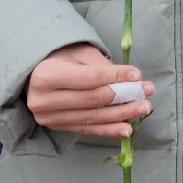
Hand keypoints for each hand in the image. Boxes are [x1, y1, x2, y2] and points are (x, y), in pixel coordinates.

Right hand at [25, 43, 152, 137]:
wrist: (35, 74)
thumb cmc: (61, 58)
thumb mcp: (80, 52)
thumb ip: (102, 65)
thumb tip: (131, 80)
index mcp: (46, 76)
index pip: (90, 78)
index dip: (116, 77)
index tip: (137, 75)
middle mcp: (44, 100)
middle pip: (93, 100)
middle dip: (124, 96)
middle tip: (146, 92)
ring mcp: (49, 118)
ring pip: (92, 117)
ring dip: (122, 115)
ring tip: (144, 108)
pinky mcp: (57, 127)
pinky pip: (87, 129)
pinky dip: (109, 130)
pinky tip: (127, 129)